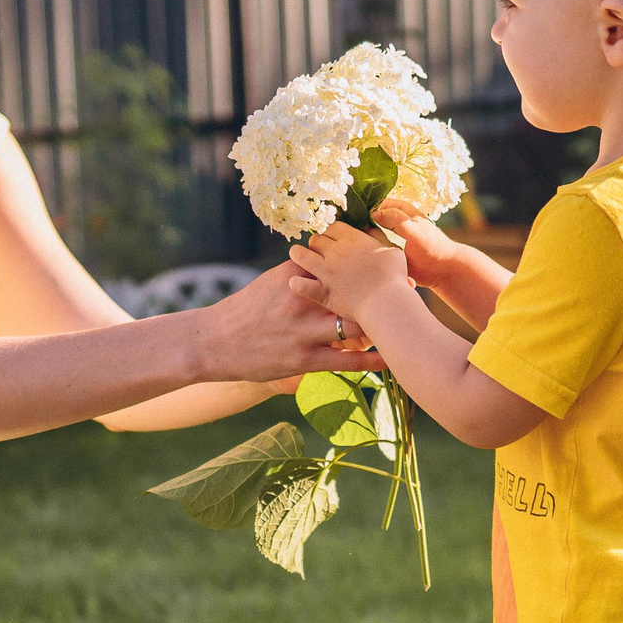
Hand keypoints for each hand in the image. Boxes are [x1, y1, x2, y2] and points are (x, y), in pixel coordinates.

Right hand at [194, 261, 384, 384]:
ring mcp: (303, 331)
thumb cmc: (246, 310)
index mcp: (295, 276)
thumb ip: (304, 272)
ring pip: (353, 326)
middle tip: (409, 290)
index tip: (390, 264)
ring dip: (379, 326)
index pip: (339, 265)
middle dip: (380, 293)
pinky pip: (345, 361)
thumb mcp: (272, 282)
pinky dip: (370, 360)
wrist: (214, 342)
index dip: (367, 265)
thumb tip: (331, 261)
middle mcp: (303, 300)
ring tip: (402, 323)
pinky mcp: (303, 360)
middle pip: (353, 294)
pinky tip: (390, 359)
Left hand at [288, 222, 412, 322]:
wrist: (386, 303)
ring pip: (300, 255)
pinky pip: (299, 284)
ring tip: (299, 258)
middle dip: (317, 244)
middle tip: (320, 251)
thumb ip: (378, 236)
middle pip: (315, 239)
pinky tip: (297, 283)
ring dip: (298, 255)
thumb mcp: (391, 249)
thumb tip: (369, 227)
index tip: (334, 239)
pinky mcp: (322, 292)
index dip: (331, 233)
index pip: (332, 227)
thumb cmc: (394, 277)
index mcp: (352, 239)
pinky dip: (297, 283)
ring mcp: (326, 272)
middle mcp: (335, 252)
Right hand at [374, 200, 465, 289]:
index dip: (367, 212)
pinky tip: (373, 259)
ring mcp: (389, 237)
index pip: (375, 205)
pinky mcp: (388, 251)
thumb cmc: (429, 245)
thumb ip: (393, 217)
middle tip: (365, 239)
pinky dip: (374, 254)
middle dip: (366, 229)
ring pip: (370, 237)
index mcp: (399, 209)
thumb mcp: (411, 227)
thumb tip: (372, 214)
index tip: (360, 222)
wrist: (440, 269)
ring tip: (372, 251)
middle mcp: (392, 221)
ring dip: (370, 243)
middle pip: (369, 221)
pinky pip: (375, 250)